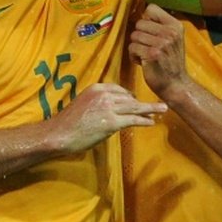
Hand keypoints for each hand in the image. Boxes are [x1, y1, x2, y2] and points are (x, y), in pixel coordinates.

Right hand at [50, 83, 165, 153]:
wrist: (59, 133)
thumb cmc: (68, 122)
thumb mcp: (83, 104)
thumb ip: (98, 103)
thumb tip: (111, 110)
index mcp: (97, 88)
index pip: (119, 89)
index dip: (130, 96)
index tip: (137, 100)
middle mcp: (104, 94)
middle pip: (129, 97)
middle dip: (143, 102)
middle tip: (158, 104)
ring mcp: (109, 107)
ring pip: (135, 107)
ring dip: (150, 109)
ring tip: (162, 109)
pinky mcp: (112, 122)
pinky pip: (132, 120)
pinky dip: (144, 120)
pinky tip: (151, 122)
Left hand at [128, 4, 188, 96]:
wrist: (176, 85)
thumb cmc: (170, 62)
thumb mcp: (173, 39)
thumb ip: (160, 26)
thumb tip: (141, 14)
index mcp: (175, 26)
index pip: (151, 8)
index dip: (146, 20)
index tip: (150, 32)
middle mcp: (170, 32)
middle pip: (139, 23)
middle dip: (140, 36)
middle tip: (149, 48)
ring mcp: (162, 43)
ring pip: (134, 36)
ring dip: (136, 47)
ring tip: (147, 56)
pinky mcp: (152, 54)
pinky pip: (132, 48)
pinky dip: (134, 57)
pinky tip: (144, 63)